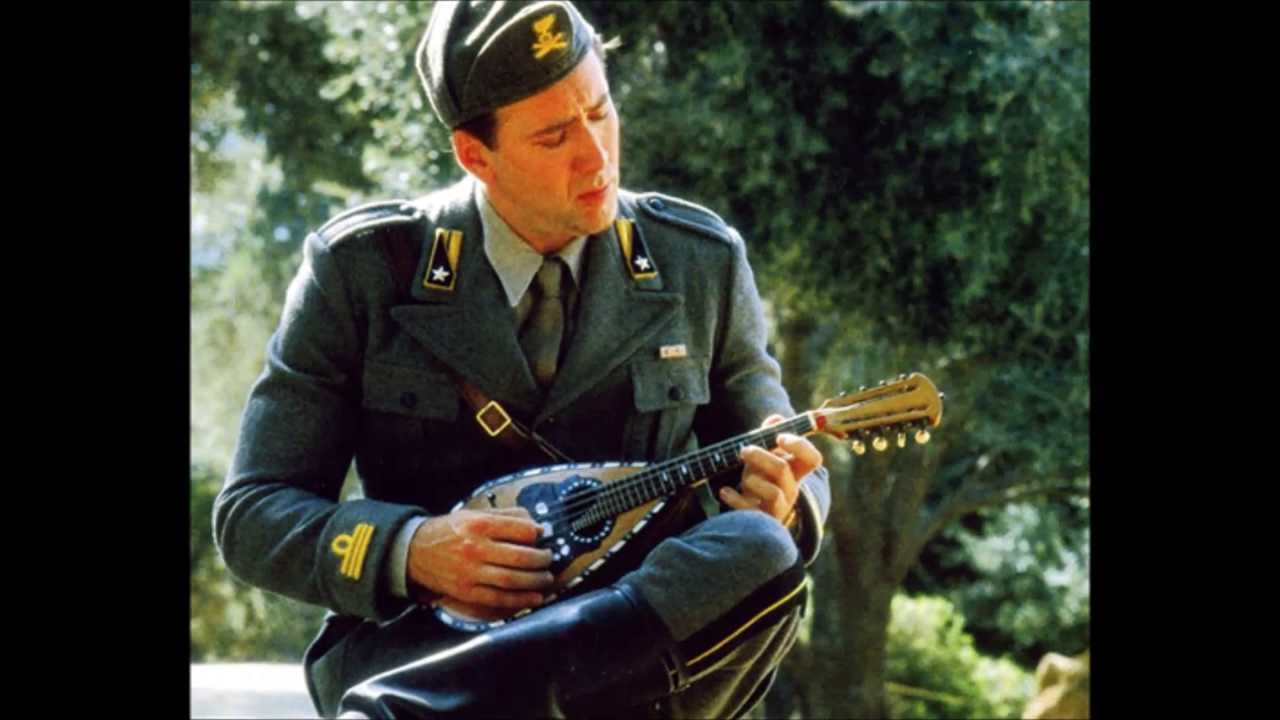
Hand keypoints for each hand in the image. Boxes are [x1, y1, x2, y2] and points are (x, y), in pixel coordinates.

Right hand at [406, 507, 553, 610]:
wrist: (415, 552)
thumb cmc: (449, 531)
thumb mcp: (473, 514)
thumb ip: (505, 517)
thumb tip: (535, 525)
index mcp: (478, 525)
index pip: (518, 529)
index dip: (535, 533)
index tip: (542, 535)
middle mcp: (475, 548)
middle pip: (519, 557)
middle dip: (541, 559)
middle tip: (549, 559)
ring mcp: (470, 572)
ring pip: (512, 580)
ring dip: (535, 581)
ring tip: (546, 578)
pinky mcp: (466, 592)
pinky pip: (498, 598)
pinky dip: (520, 600)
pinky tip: (534, 598)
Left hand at [719, 414, 823, 523]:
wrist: (755, 515)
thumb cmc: (761, 479)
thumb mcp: (765, 457)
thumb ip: (769, 436)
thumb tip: (776, 418)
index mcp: (796, 471)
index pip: (813, 459)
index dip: (799, 446)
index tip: (779, 437)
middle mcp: (791, 489)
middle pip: (783, 469)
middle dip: (760, 456)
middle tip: (743, 450)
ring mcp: (779, 507)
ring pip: (773, 492)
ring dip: (752, 479)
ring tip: (743, 478)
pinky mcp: (762, 521)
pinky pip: (750, 511)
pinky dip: (735, 498)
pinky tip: (724, 491)